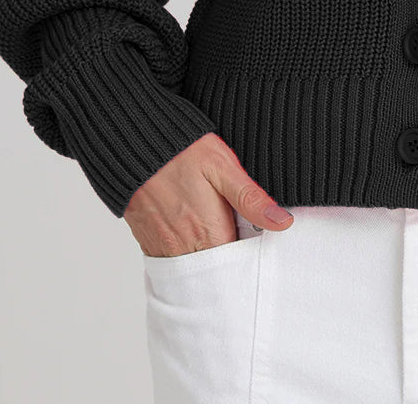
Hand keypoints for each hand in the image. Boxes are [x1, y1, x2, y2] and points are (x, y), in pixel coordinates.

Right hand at [123, 132, 294, 256]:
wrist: (134, 145)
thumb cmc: (182, 151)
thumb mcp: (223, 167)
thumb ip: (251, 199)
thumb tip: (283, 223)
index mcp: (209, 232)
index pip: (238, 265)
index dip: (251, 258)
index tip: (260, 246)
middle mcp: (185, 249)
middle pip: (217, 272)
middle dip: (231, 264)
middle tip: (242, 241)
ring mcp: (164, 249)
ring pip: (196, 270)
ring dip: (210, 260)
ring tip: (222, 237)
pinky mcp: (150, 244)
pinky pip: (175, 263)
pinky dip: (189, 256)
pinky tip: (198, 237)